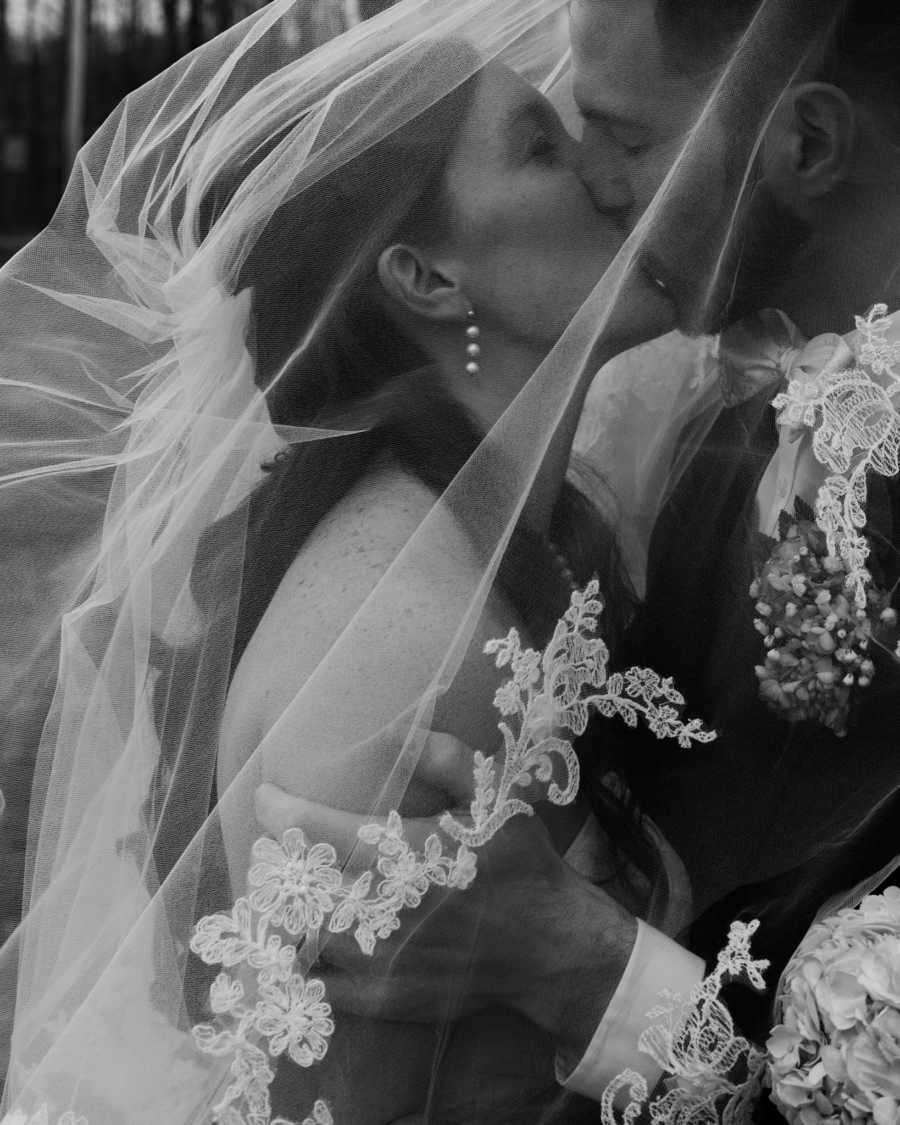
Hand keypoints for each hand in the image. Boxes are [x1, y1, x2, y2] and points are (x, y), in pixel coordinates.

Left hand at [255, 733, 637, 1059]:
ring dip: (292, 906)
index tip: (267, 795)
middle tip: (285, 842)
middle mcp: (380, 909)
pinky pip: (320, 983)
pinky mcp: (382, 999)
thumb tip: (390, 731)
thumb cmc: (519, 861)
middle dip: (282, 857)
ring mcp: (378, 961)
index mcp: (401, 853)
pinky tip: (313, 938)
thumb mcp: (492, 793)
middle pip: (298, 882)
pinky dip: (307, 960)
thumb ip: (440, 754)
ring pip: (302, 931)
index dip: (278, 808)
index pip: (313, 829)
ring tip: (296, 886)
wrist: (550, 946)